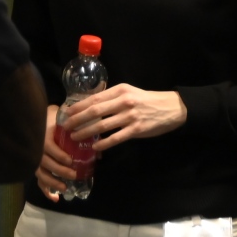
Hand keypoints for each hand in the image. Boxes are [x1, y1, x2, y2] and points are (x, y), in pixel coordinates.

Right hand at [35, 104, 76, 199]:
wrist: (37, 119)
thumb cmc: (55, 120)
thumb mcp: (66, 122)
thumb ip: (80, 133)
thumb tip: (98, 152)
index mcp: (45, 136)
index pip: (50, 147)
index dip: (59, 155)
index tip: (70, 160)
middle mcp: (37, 149)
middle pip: (46, 163)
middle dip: (60, 171)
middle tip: (73, 175)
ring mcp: (35, 159)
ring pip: (41, 174)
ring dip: (53, 182)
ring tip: (65, 188)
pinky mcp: (36, 167)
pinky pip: (39, 180)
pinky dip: (46, 191)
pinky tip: (56, 199)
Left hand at [62, 85, 187, 151]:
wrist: (171, 108)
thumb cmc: (147, 100)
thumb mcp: (129, 92)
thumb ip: (112, 98)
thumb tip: (90, 106)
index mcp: (120, 90)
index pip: (94, 98)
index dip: (78, 106)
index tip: (66, 112)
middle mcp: (123, 101)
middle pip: (95, 111)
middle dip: (77, 120)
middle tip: (65, 126)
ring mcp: (130, 116)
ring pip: (102, 125)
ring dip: (86, 132)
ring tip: (75, 137)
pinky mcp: (136, 129)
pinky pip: (115, 138)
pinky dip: (103, 142)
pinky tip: (95, 146)